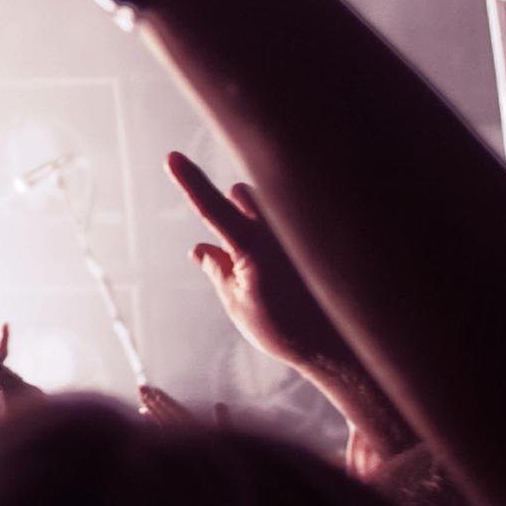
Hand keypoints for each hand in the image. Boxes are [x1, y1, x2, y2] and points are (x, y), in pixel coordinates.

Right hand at [169, 151, 360, 381]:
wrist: (335, 349)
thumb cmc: (283, 331)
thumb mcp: (237, 305)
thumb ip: (217, 270)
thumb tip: (199, 247)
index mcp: (250, 247)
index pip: (210, 207)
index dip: (188, 181)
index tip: (170, 157)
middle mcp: (275, 231)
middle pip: (241, 194)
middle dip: (232, 207)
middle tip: (235, 250)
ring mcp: (297, 234)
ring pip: (267, 204)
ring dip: (258, 219)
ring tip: (268, 264)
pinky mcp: (316, 243)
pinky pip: (290, 222)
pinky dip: (282, 237)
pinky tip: (292, 272)